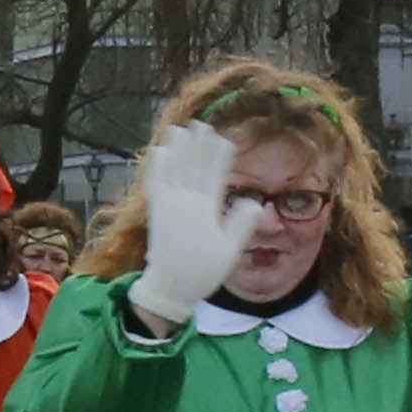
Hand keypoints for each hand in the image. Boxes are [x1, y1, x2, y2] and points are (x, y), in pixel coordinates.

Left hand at [126, 125, 229, 331]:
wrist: (169, 287)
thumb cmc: (202, 271)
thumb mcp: (230, 251)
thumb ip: (242, 225)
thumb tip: (256, 202)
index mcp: (207, 210)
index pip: (215, 175)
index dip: (219, 156)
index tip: (224, 138)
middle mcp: (186, 202)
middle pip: (194, 167)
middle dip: (198, 145)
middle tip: (201, 124)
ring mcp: (168, 205)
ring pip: (174, 170)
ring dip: (177, 148)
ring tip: (179, 128)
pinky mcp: (155, 211)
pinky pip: (155, 183)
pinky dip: (156, 167)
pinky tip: (158, 151)